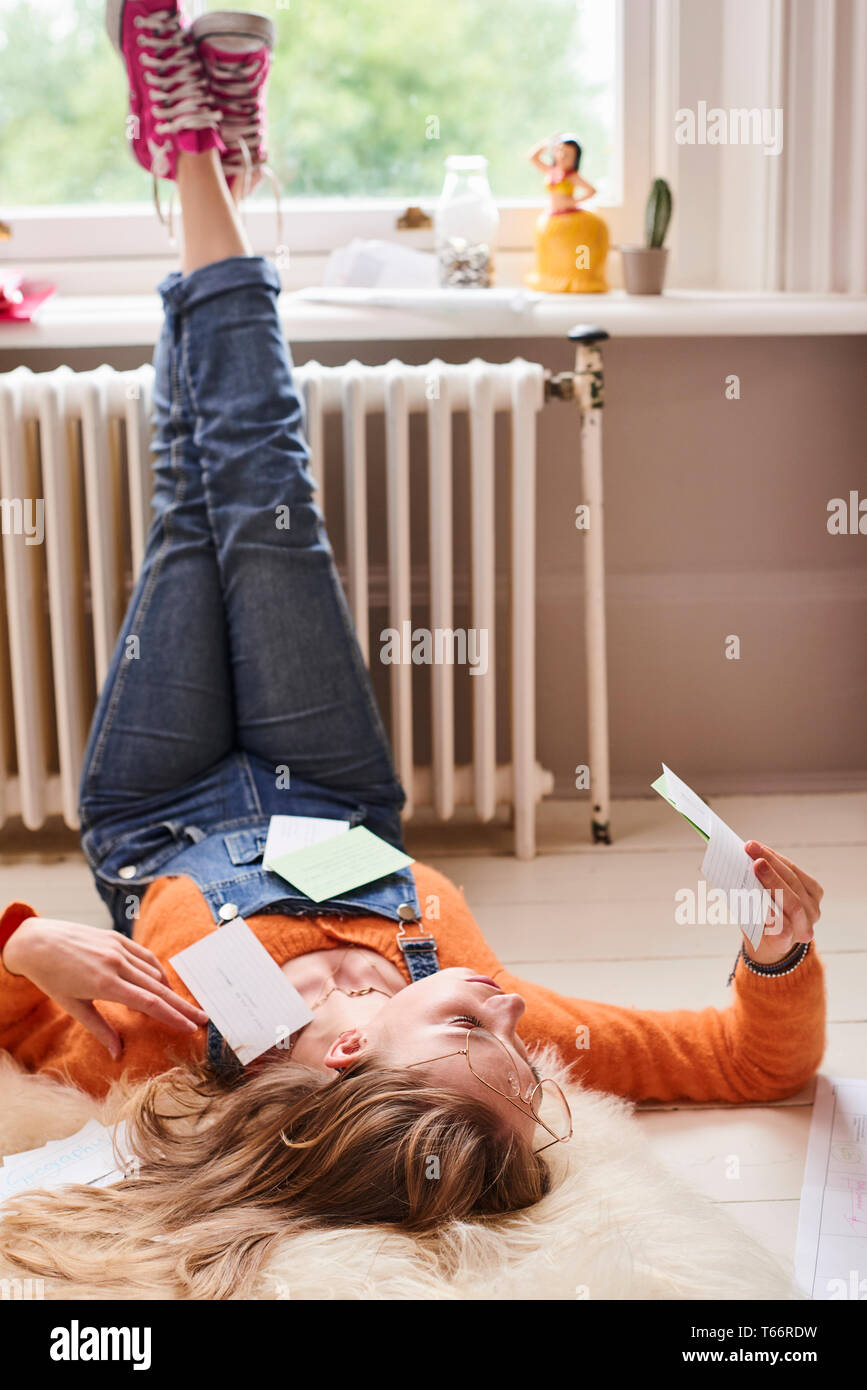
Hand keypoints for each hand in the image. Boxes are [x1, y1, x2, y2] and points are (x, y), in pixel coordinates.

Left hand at [3, 918, 208, 1059]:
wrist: (37, 941)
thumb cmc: (51, 977)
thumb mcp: (73, 1006)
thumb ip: (100, 1029)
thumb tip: (117, 1053)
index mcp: (105, 984)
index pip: (148, 1003)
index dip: (172, 1017)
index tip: (189, 1028)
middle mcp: (117, 963)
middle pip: (159, 988)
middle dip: (182, 1006)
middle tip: (203, 1019)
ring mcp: (119, 948)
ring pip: (154, 972)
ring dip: (171, 990)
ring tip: (183, 1007)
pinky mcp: (118, 938)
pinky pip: (145, 956)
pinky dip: (157, 971)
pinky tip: (161, 984)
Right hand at [743, 843, 822, 964]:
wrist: (775, 929)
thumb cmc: (755, 925)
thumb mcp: (746, 922)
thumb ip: (748, 907)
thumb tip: (737, 878)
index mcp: (783, 943)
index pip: (782, 933)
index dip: (773, 921)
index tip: (762, 906)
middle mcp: (803, 929)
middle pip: (792, 903)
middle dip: (773, 880)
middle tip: (756, 864)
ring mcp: (813, 910)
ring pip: (795, 883)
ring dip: (773, 862)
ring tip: (754, 849)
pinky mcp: (816, 893)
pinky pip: (798, 873)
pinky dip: (779, 860)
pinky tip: (764, 851)